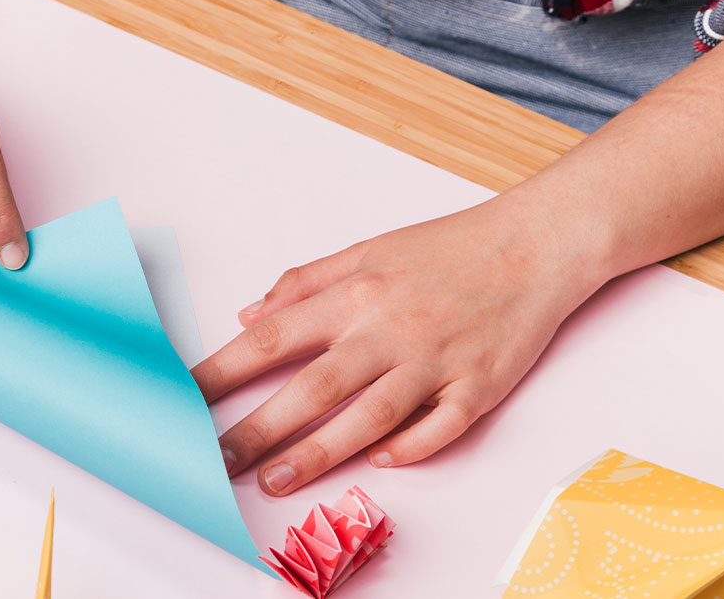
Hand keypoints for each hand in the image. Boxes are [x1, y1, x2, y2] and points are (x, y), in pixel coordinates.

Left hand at [194, 201, 611, 495]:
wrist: (538, 243)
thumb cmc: (449, 248)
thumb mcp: (369, 250)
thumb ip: (306, 283)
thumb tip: (249, 313)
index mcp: (355, 296)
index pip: (272, 340)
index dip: (223, 372)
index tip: (185, 400)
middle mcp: (389, 330)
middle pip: (312, 388)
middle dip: (257, 429)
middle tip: (214, 460)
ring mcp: (436, 361)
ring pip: (368, 416)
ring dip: (318, 453)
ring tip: (274, 481)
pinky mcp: (480, 386)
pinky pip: (439, 427)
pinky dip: (409, 446)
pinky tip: (378, 463)